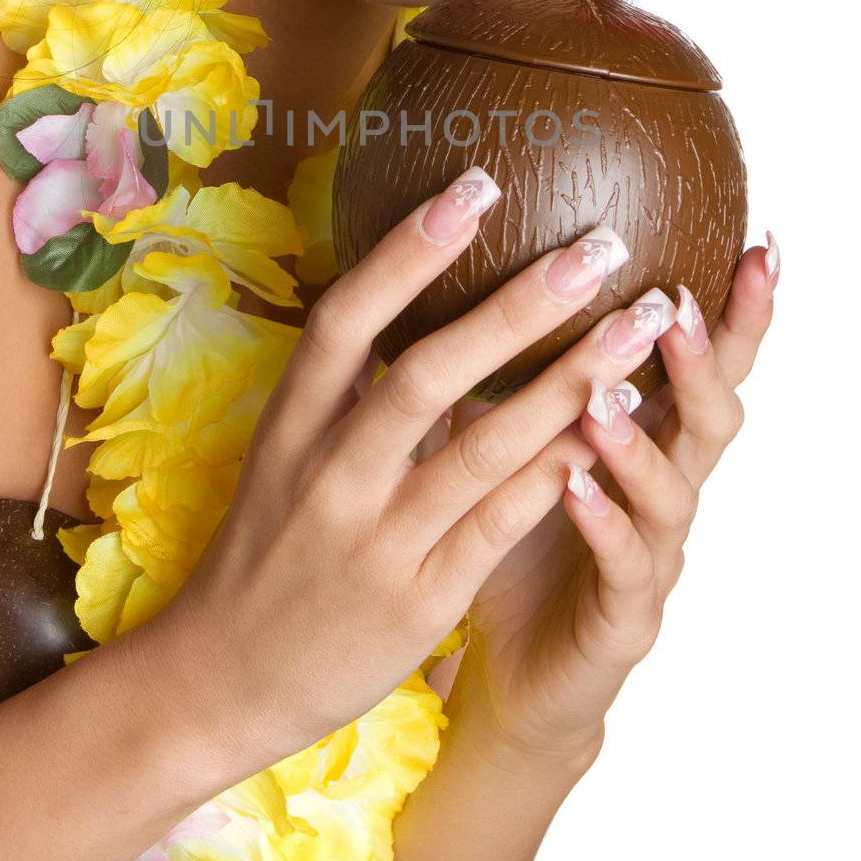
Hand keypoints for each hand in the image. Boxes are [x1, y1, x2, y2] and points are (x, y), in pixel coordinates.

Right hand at [149, 170, 683, 772]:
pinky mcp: (420, 600)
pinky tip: (612, 427)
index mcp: (291, 424)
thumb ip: (348, 387)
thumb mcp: (284, 453)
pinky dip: (558, 471)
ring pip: (484, 448)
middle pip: (428, 372)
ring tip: (638, 325)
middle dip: (521, 304)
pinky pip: (501, 524)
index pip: (347, 319)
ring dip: (570, 380)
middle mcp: (332, 475)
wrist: (221, 676)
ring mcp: (377, 541)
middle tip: (601, 246)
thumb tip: (419, 292)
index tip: (478, 184)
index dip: (409, 249)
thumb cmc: (268, 547)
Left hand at [437, 233, 780, 760]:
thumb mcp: (507, 438)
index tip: (758, 243)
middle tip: (677, 305)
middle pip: (713, 417)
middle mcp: (664, 490)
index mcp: (647, 438)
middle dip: (705, 360)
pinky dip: (603, 523)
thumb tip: (462, 265)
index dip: (739, 312)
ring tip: (608, 394)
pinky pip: (625, 568)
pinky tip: (576, 488)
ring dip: (641, 439)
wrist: (511, 670)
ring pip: (672, 492)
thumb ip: (508, 366)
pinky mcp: (622, 618)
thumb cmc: (515, 536)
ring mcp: (653, 555)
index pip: (706, 365)